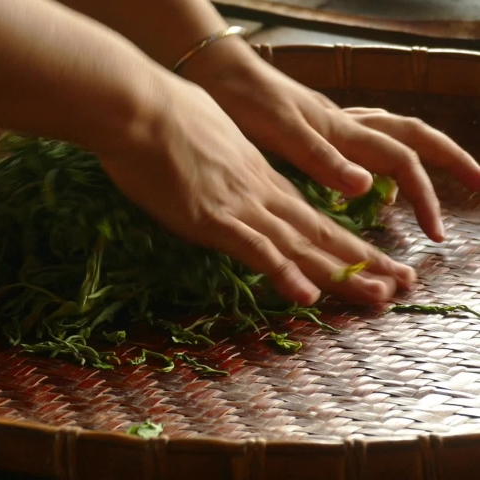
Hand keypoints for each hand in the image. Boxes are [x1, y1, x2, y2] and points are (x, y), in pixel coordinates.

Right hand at [97, 76, 413, 306]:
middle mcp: (258, 193)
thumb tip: (220, 159)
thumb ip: (223, 155)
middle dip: (361, 262)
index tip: (371, 258)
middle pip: (318, 234)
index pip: (308, 215)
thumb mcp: (208, 131)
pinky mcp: (212, 219)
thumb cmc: (164, 114)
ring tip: (379, 295)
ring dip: (340, 274)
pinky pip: (255, 250)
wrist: (139, 108)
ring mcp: (238, 207)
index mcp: (256, 174)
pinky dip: (283, 273)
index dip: (343, 240)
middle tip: (399, 285)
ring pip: (299, 246)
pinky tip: (308, 296)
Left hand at [181, 37, 479, 242]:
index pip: (403, 160)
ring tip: (426, 194)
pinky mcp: (314, 128)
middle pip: (412, 137)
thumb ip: (322, 159)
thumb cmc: (245, 101)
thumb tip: (369, 189)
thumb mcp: (281, 133)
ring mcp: (331, 124)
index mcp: (343, 130)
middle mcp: (345, 125)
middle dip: (449, 161)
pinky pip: (362, 141)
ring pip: (389, 136)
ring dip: (416, 161)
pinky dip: (377, 161)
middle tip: (478, 188)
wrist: (217, 73)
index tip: (434, 233)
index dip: (425, 195)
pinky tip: (365, 182)